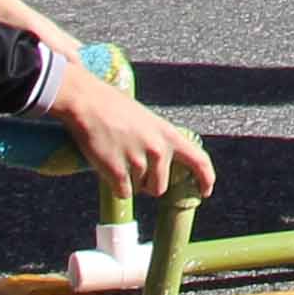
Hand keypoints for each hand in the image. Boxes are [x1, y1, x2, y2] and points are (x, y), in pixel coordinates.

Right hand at [60, 65, 215, 206]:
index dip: (205, 179)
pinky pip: (123, 193)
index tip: (204, 191)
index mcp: (169, 135)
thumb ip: (158, 141)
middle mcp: (158, 150)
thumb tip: (162, 163)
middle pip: (159, 187)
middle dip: (147, 185)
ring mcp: (138, 161)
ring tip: (117, 158)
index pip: (199, 161)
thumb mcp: (147, 121)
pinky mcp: (118, 171)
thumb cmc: (114, 108)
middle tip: (132, 168)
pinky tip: (108, 168)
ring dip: (129, 182)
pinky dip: (116, 186)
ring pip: (138, 190)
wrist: (88, 102)